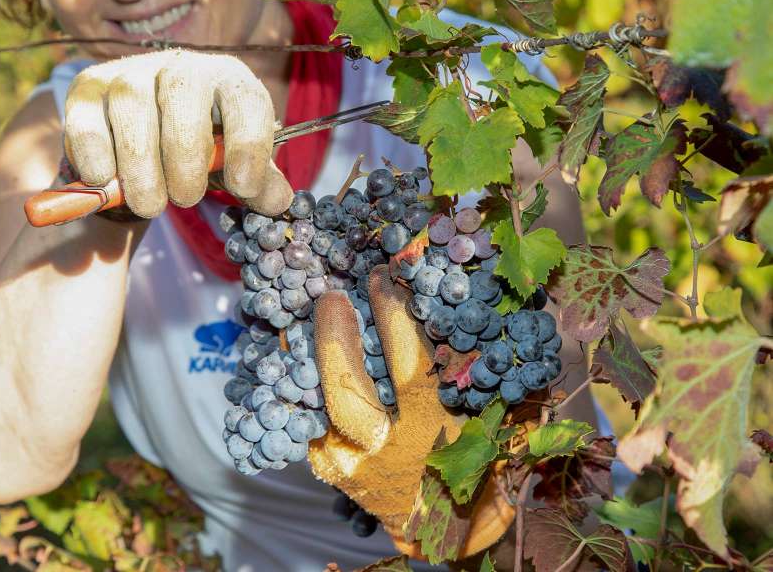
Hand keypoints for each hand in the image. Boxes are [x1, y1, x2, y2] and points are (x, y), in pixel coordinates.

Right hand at [63, 50, 292, 217]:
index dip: (249, 144)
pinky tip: (106, 181)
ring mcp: (130, 73)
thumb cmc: (202, 152)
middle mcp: (181, 67)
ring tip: (149, 203)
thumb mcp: (235, 167)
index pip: (246, 100)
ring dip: (140, 167)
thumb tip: (278, 202)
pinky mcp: (87, 89)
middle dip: (185, 159)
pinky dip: (96, 156)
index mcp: (229, 80)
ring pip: (132, 109)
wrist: (147, 141)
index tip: (243, 187)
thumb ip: (259, 185)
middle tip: (185, 199)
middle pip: (183, 98)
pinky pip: (88, 122)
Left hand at [309, 265, 514, 557]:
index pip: (409, 364)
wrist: (449, 528)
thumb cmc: (483, 460)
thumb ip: (499, 372)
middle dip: (336, 338)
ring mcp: (353, 464)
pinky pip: (308, 417)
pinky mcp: (331, 470)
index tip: (385, 277)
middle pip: (347, 390)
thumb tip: (507, 308)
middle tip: (332, 296)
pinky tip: (300, 350)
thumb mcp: (504, 418)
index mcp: (436, 432)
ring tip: (316, 316)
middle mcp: (388, 451)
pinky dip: (303, 382)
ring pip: (319, 405)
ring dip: (311, 356)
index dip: (393, 316)